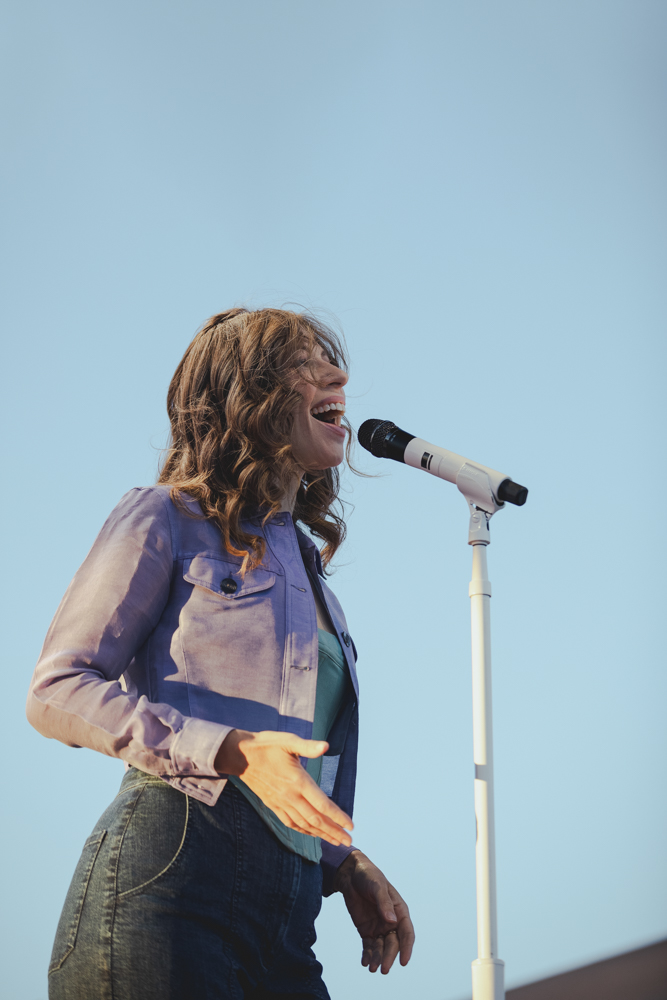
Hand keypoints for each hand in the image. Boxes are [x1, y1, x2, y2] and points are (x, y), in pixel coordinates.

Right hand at [214, 729, 352, 846]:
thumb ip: (308, 746)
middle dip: (334, 831)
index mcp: (298, 781)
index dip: (338, 817)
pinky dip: (303, 831)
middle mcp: (290, 796)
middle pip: (316, 820)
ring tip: (335, 841)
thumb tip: (326, 746)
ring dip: (321, 834)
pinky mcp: (273, 805)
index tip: (351, 826)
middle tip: (349, 842)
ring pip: (304, 824)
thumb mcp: (288, 741)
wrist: (240, 755)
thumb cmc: (267, 745)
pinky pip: (290, 823)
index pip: (322, 804)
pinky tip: (311, 834)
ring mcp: (281, 803)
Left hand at [333, 850, 414, 973]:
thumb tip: (392, 921)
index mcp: (399, 910)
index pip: (406, 933)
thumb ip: (384, 903)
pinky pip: (368, 945)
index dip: (406, 948)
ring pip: (380, 947)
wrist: (350, 874)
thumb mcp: (377, 886)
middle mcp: (391, 922)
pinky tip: (364, 962)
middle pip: (393, 944)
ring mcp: (378, 927)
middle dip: (389, 957)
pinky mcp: (366, 929)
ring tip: (371, 968)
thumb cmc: (368, 876)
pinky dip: (367, 955)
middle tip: (383, 969)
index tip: (403, 961)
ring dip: (377, 958)